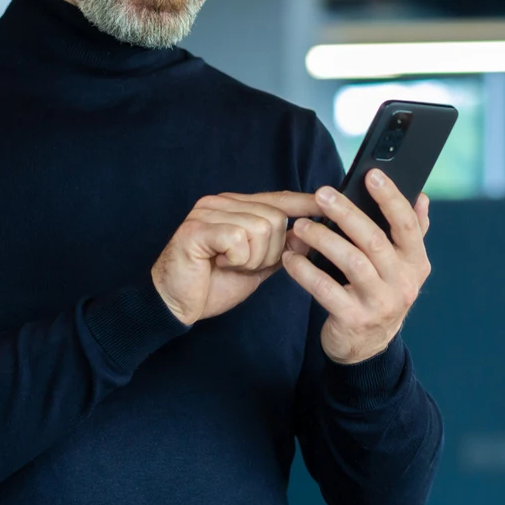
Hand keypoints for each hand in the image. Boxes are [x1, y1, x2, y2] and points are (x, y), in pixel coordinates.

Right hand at [152, 191, 321, 325]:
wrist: (176, 305)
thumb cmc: (213, 284)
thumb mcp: (256, 266)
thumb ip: (280, 249)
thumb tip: (309, 234)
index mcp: (235, 207)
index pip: (277, 199)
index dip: (303, 203)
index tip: (327, 203)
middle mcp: (221, 202)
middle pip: (274, 218)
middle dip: (269, 251)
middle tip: (242, 264)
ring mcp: (207, 212)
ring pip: (259, 228)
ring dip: (251, 258)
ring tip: (229, 264)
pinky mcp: (196, 228)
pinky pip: (238, 238)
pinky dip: (236, 258)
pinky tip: (218, 264)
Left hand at [280, 170, 431, 364]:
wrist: (368, 347)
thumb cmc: (380, 294)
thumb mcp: (402, 267)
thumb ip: (411, 233)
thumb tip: (422, 197)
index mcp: (416, 263)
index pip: (408, 225)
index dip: (391, 198)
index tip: (371, 174)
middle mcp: (404, 283)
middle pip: (375, 240)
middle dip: (347, 214)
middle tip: (322, 194)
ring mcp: (380, 303)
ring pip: (351, 262)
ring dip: (323, 240)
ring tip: (300, 226)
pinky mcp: (354, 319)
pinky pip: (325, 289)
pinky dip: (305, 271)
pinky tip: (290, 258)